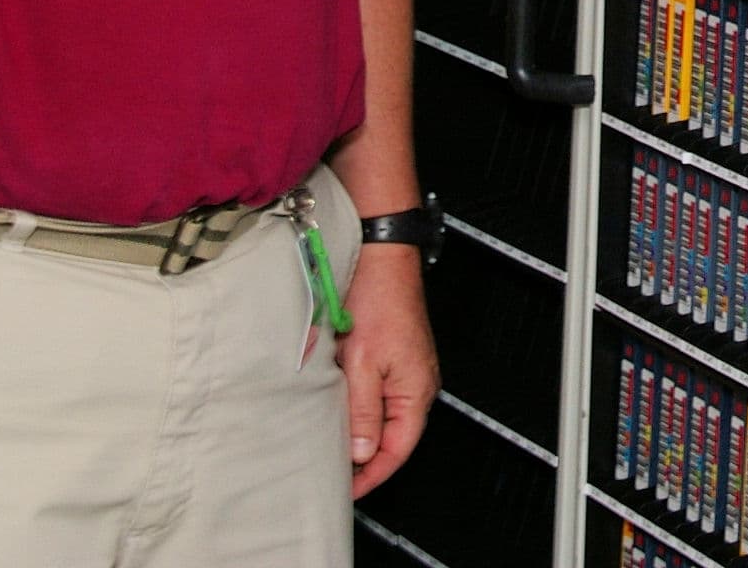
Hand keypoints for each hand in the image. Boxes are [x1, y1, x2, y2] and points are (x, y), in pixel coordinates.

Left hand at [341, 242, 438, 498]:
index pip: (397, 450)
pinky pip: (377, 395)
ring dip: (359, 432)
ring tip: (331, 445)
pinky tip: (337, 409)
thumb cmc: (376, 300)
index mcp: (415, 390)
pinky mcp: (393, 356)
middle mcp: (416, 382)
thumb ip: (363, 411)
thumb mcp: (362, 363)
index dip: (371, 476)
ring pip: (382, 416)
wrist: (379, 256)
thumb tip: (362, 453)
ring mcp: (406, 369)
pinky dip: (358, 408)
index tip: (346, 491)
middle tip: (333, 473)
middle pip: (392, 436)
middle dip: (364, 459)